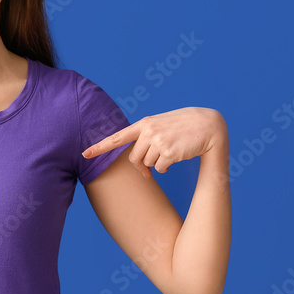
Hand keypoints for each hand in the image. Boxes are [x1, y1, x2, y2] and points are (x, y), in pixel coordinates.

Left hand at [82, 107, 227, 178]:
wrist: (209, 125)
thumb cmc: (183, 128)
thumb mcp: (161, 127)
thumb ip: (145, 140)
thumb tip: (139, 168)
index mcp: (144, 124)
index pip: (117, 137)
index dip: (100, 147)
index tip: (85, 154)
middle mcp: (149, 131)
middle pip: (133, 159)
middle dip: (142, 165)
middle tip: (155, 163)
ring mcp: (159, 141)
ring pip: (146, 165)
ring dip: (156, 165)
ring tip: (171, 152)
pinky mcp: (169, 152)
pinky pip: (160, 169)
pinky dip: (166, 168)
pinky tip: (178, 155)